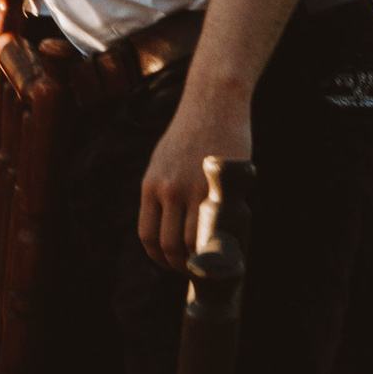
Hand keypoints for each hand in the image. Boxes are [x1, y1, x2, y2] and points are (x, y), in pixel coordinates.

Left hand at [137, 74, 253, 269]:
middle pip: (168, 245)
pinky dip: (218, 243)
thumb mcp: (163, 161)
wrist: (214, 103)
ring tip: (210, 262)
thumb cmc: (191, 132)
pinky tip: (225, 246)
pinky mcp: (219, 186)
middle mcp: (168, 190)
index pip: (147, 236)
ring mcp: (193, 189)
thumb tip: (170, 223)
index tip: (171, 264)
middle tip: (193, 271)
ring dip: (200, 260)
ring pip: (192, 242)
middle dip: (180, 265)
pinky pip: (216, 226)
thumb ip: (163, 192)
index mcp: (151, 185)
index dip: (159, 258)